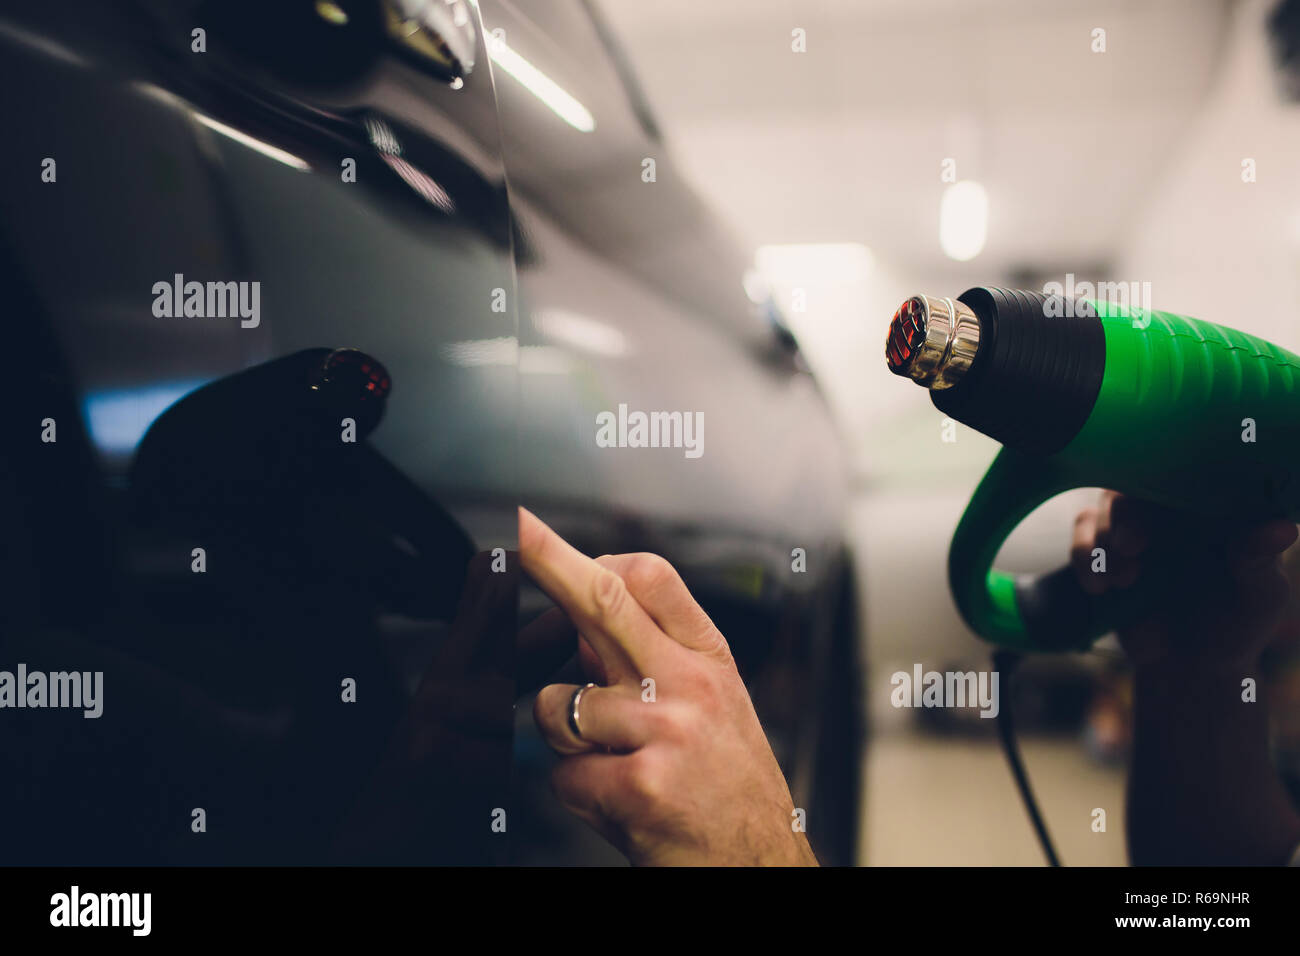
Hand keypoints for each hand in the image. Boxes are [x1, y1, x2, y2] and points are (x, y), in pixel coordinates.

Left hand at [519, 507, 816, 865]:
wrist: (761, 865)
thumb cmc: (732, 787)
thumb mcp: (715, 704)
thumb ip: (654, 658)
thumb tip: (582, 625)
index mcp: (707, 658)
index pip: (651, 580)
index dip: (597, 560)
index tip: (561, 547)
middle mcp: (690, 685)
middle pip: (603, 604)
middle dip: (549, 561)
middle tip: (519, 531)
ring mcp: (665, 732)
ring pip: (560, 703)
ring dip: (566, 737)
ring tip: (615, 764)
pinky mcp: (639, 786)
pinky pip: (563, 773)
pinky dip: (578, 792)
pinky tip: (620, 804)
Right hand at [1071, 490, 1297, 668]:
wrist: (1192, 667)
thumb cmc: (1238, 626)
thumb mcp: (1259, 597)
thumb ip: (1260, 562)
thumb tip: (1283, 528)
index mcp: (1213, 509)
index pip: (1191, 474)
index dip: (1173, 481)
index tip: (1167, 506)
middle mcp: (1171, 510)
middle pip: (1136, 484)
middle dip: (1126, 513)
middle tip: (1131, 546)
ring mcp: (1136, 529)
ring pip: (1103, 507)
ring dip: (1102, 539)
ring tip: (1123, 580)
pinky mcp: (1104, 551)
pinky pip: (1082, 535)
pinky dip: (1083, 556)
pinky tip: (1099, 586)